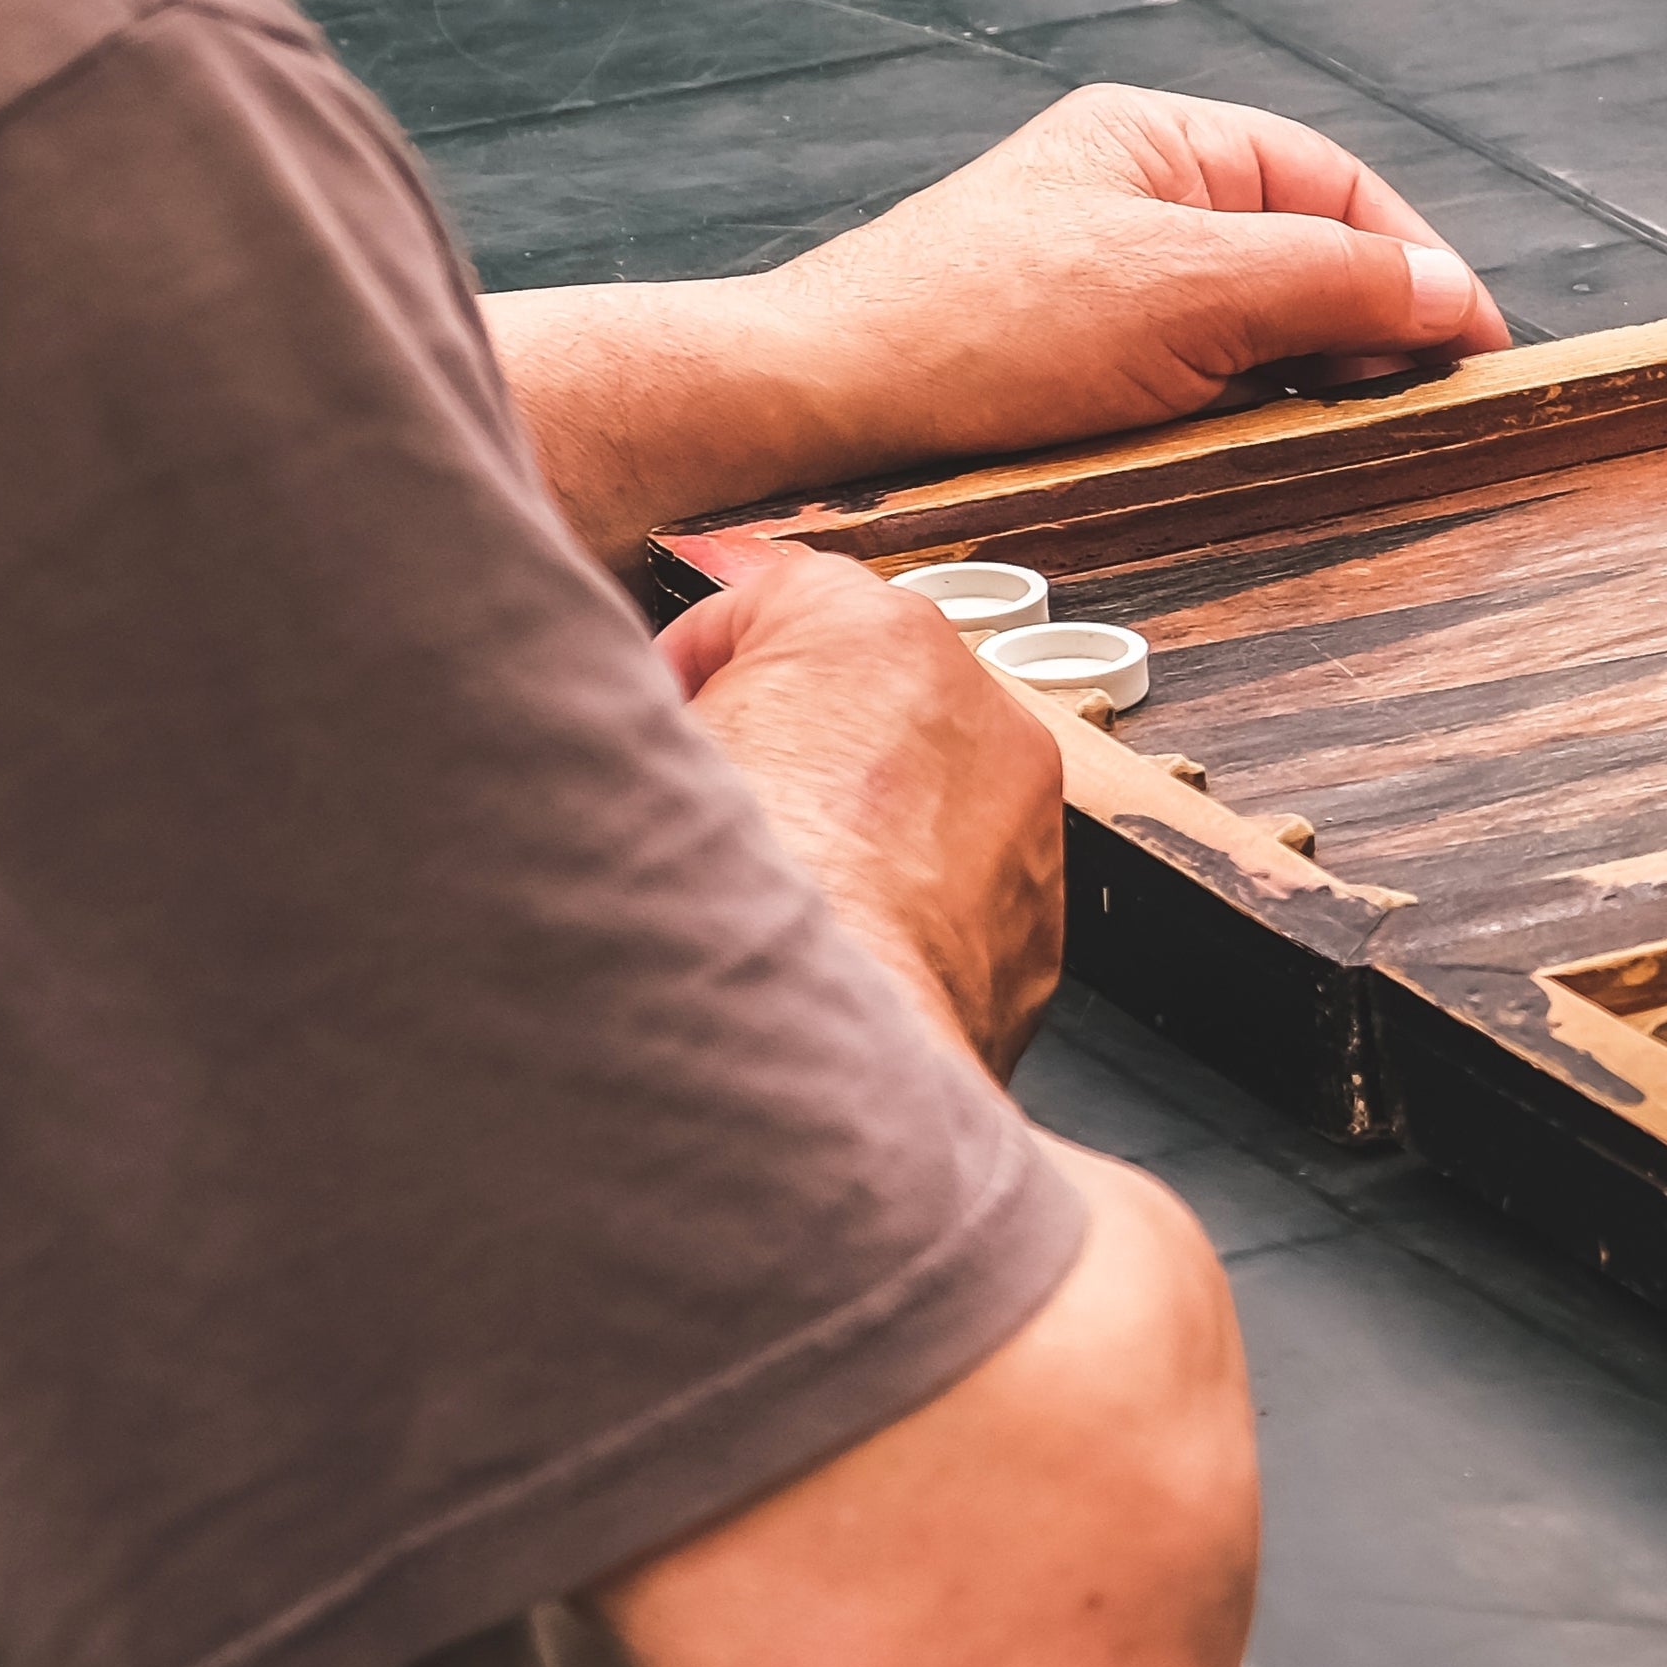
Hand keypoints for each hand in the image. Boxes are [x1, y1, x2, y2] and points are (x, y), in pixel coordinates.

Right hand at [661, 541, 1066, 1069]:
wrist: (799, 1068)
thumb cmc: (718, 908)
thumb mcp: (638, 742)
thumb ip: (648, 690)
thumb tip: (628, 706)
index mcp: (874, 633)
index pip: (772, 598)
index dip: (694, 661)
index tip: (664, 704)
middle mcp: (979, 712)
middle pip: (855, 699)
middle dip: (781, 740)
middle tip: (706, 803)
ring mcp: (1026, 822)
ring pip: (915, 796)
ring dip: (846, 826)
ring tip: (761, 889)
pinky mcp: (1038, 926)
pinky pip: (953, 891)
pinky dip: (896, 910)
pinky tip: (819, 950)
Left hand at [756, 83, 1511, 461]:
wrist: (817, 411)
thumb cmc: (979, 326)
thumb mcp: (1185, 290)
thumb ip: (1332, 281)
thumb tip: (1454, 294)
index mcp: (1160, 142)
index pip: (1335, 187)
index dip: (1417, 263)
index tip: (1474, 348)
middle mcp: (1136, 202)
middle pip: (1304, 256)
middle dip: (1363, 327)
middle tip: (1407, 404)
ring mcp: (1107, 288)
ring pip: (1256, 331)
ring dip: (1301, 383)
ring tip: (1331, 436)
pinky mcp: (1080, 369)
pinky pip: (1200, 385)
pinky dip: (1241, 418)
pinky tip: (1246, 456)